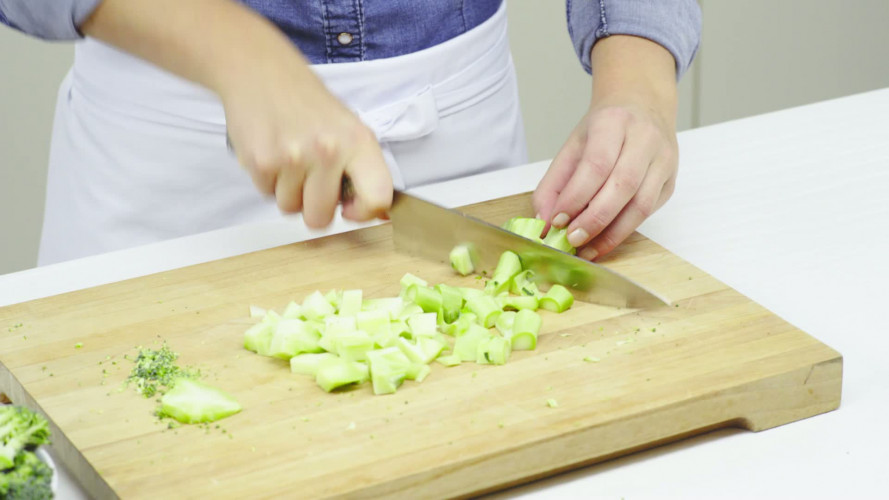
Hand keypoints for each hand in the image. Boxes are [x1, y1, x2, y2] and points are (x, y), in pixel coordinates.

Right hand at [82, 0, 392, 228]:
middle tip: (310, 177)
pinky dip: (265, 182)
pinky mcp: (259, 163)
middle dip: (315, 207)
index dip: (370, 213)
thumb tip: (368, 215)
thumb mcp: (344, 126)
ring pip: (293, 212)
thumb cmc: (304, 100)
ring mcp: (293, 159)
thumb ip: (359, 169)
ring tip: (288, 155)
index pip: (378, 199)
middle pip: (325, 221)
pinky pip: (266, 198)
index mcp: (358, 140)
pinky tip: (266, 149)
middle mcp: (329, 150)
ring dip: (288, 192)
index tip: (364, 212)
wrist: (255, 64)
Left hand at [532, 35, 678, 260]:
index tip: (557, 220)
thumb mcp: (572, 146)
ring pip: (641, 204)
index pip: (596, 164)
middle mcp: (645, 138)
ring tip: (587, 249)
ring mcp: (663, 160)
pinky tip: (604, 240)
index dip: (576, 197)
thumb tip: (544, 221)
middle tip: (571, 240)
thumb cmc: (605, 128)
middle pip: (622, 186)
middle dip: (594, 219)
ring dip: (612, 233)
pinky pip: (648, 212)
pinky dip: (624, 230)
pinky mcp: (670, 181)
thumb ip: (554, 184)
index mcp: (614, 121)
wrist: (643, 106)